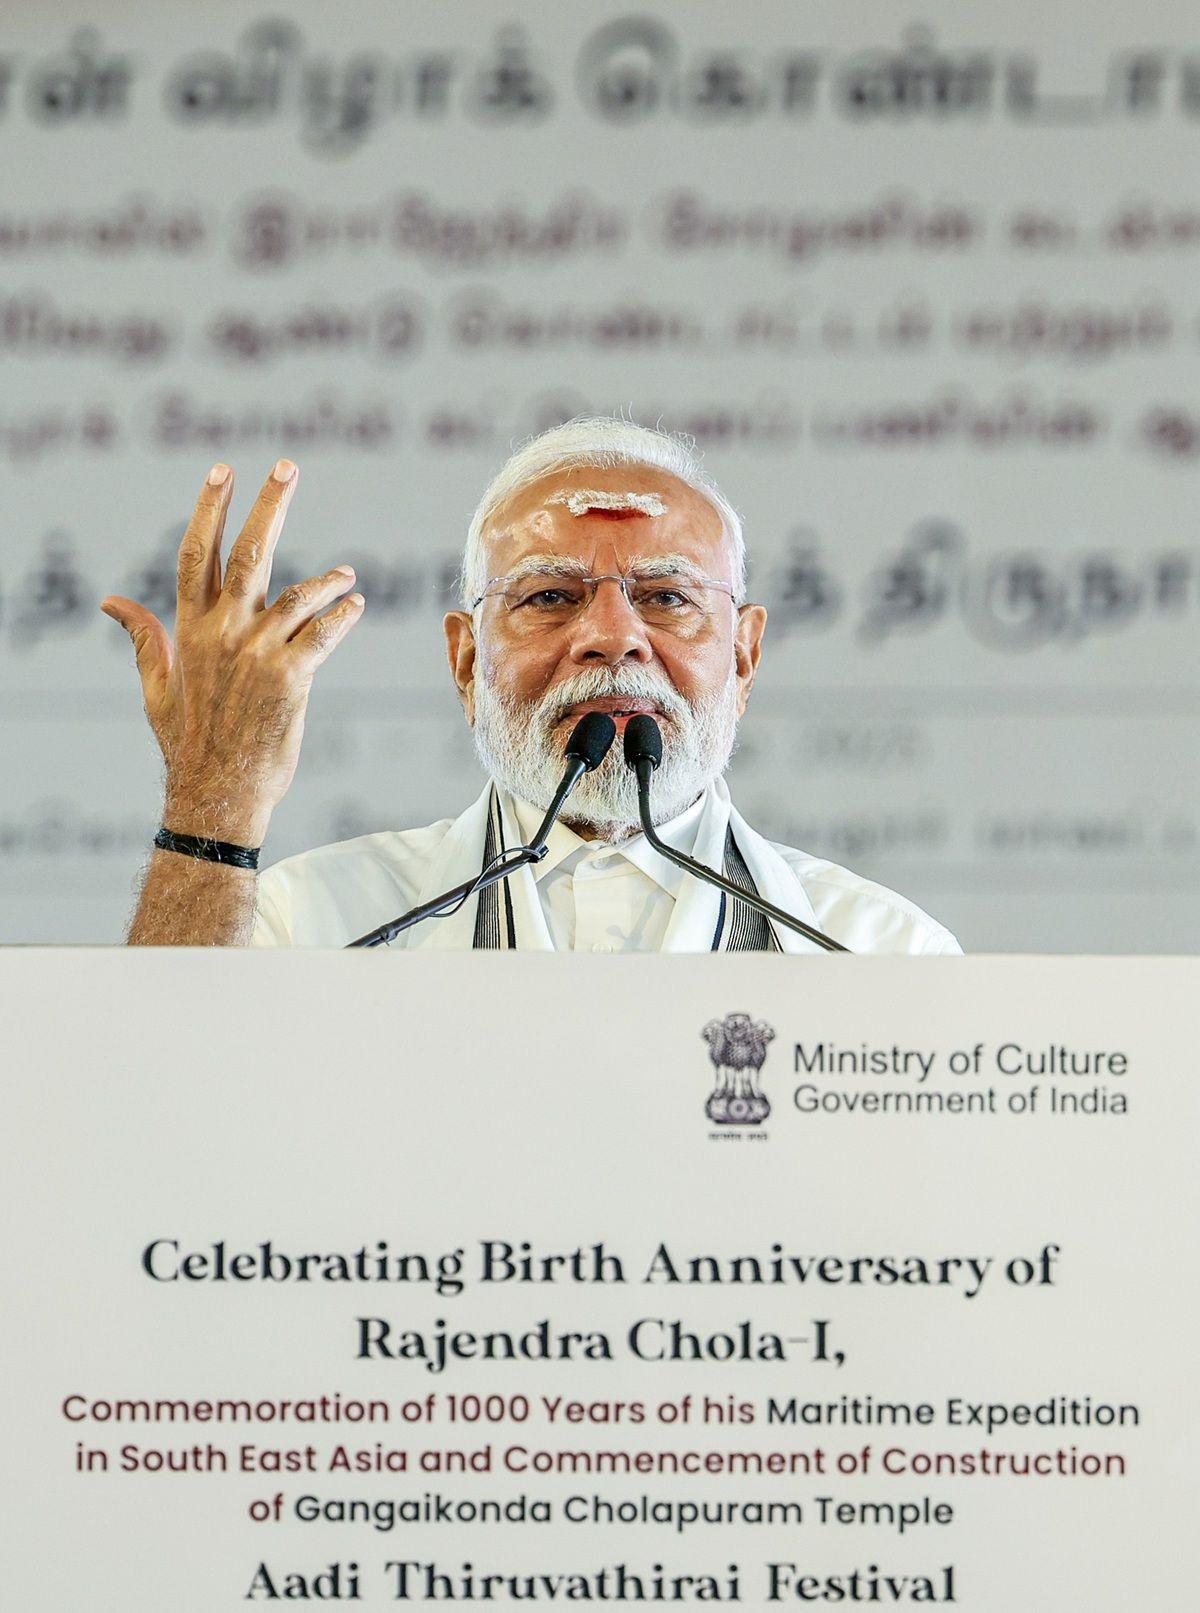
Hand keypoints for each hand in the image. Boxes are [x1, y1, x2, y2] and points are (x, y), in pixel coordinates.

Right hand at [101, 459, 363, 845]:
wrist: (217, 794)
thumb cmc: (188, 743)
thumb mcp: (156, 687)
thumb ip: (143, 637)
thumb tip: (112, 602)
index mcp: (189, 630)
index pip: (198, 554)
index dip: (210, 508)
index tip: (223, 470)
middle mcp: (222, 634)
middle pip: (248, 553)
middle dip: (269, 504)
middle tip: (288, 466)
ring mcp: (257, 654)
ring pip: (298, 595)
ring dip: (327, 580)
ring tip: (347, 574)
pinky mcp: (291, 678)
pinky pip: (323, 635)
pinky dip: (342, 616)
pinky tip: (356, 605)